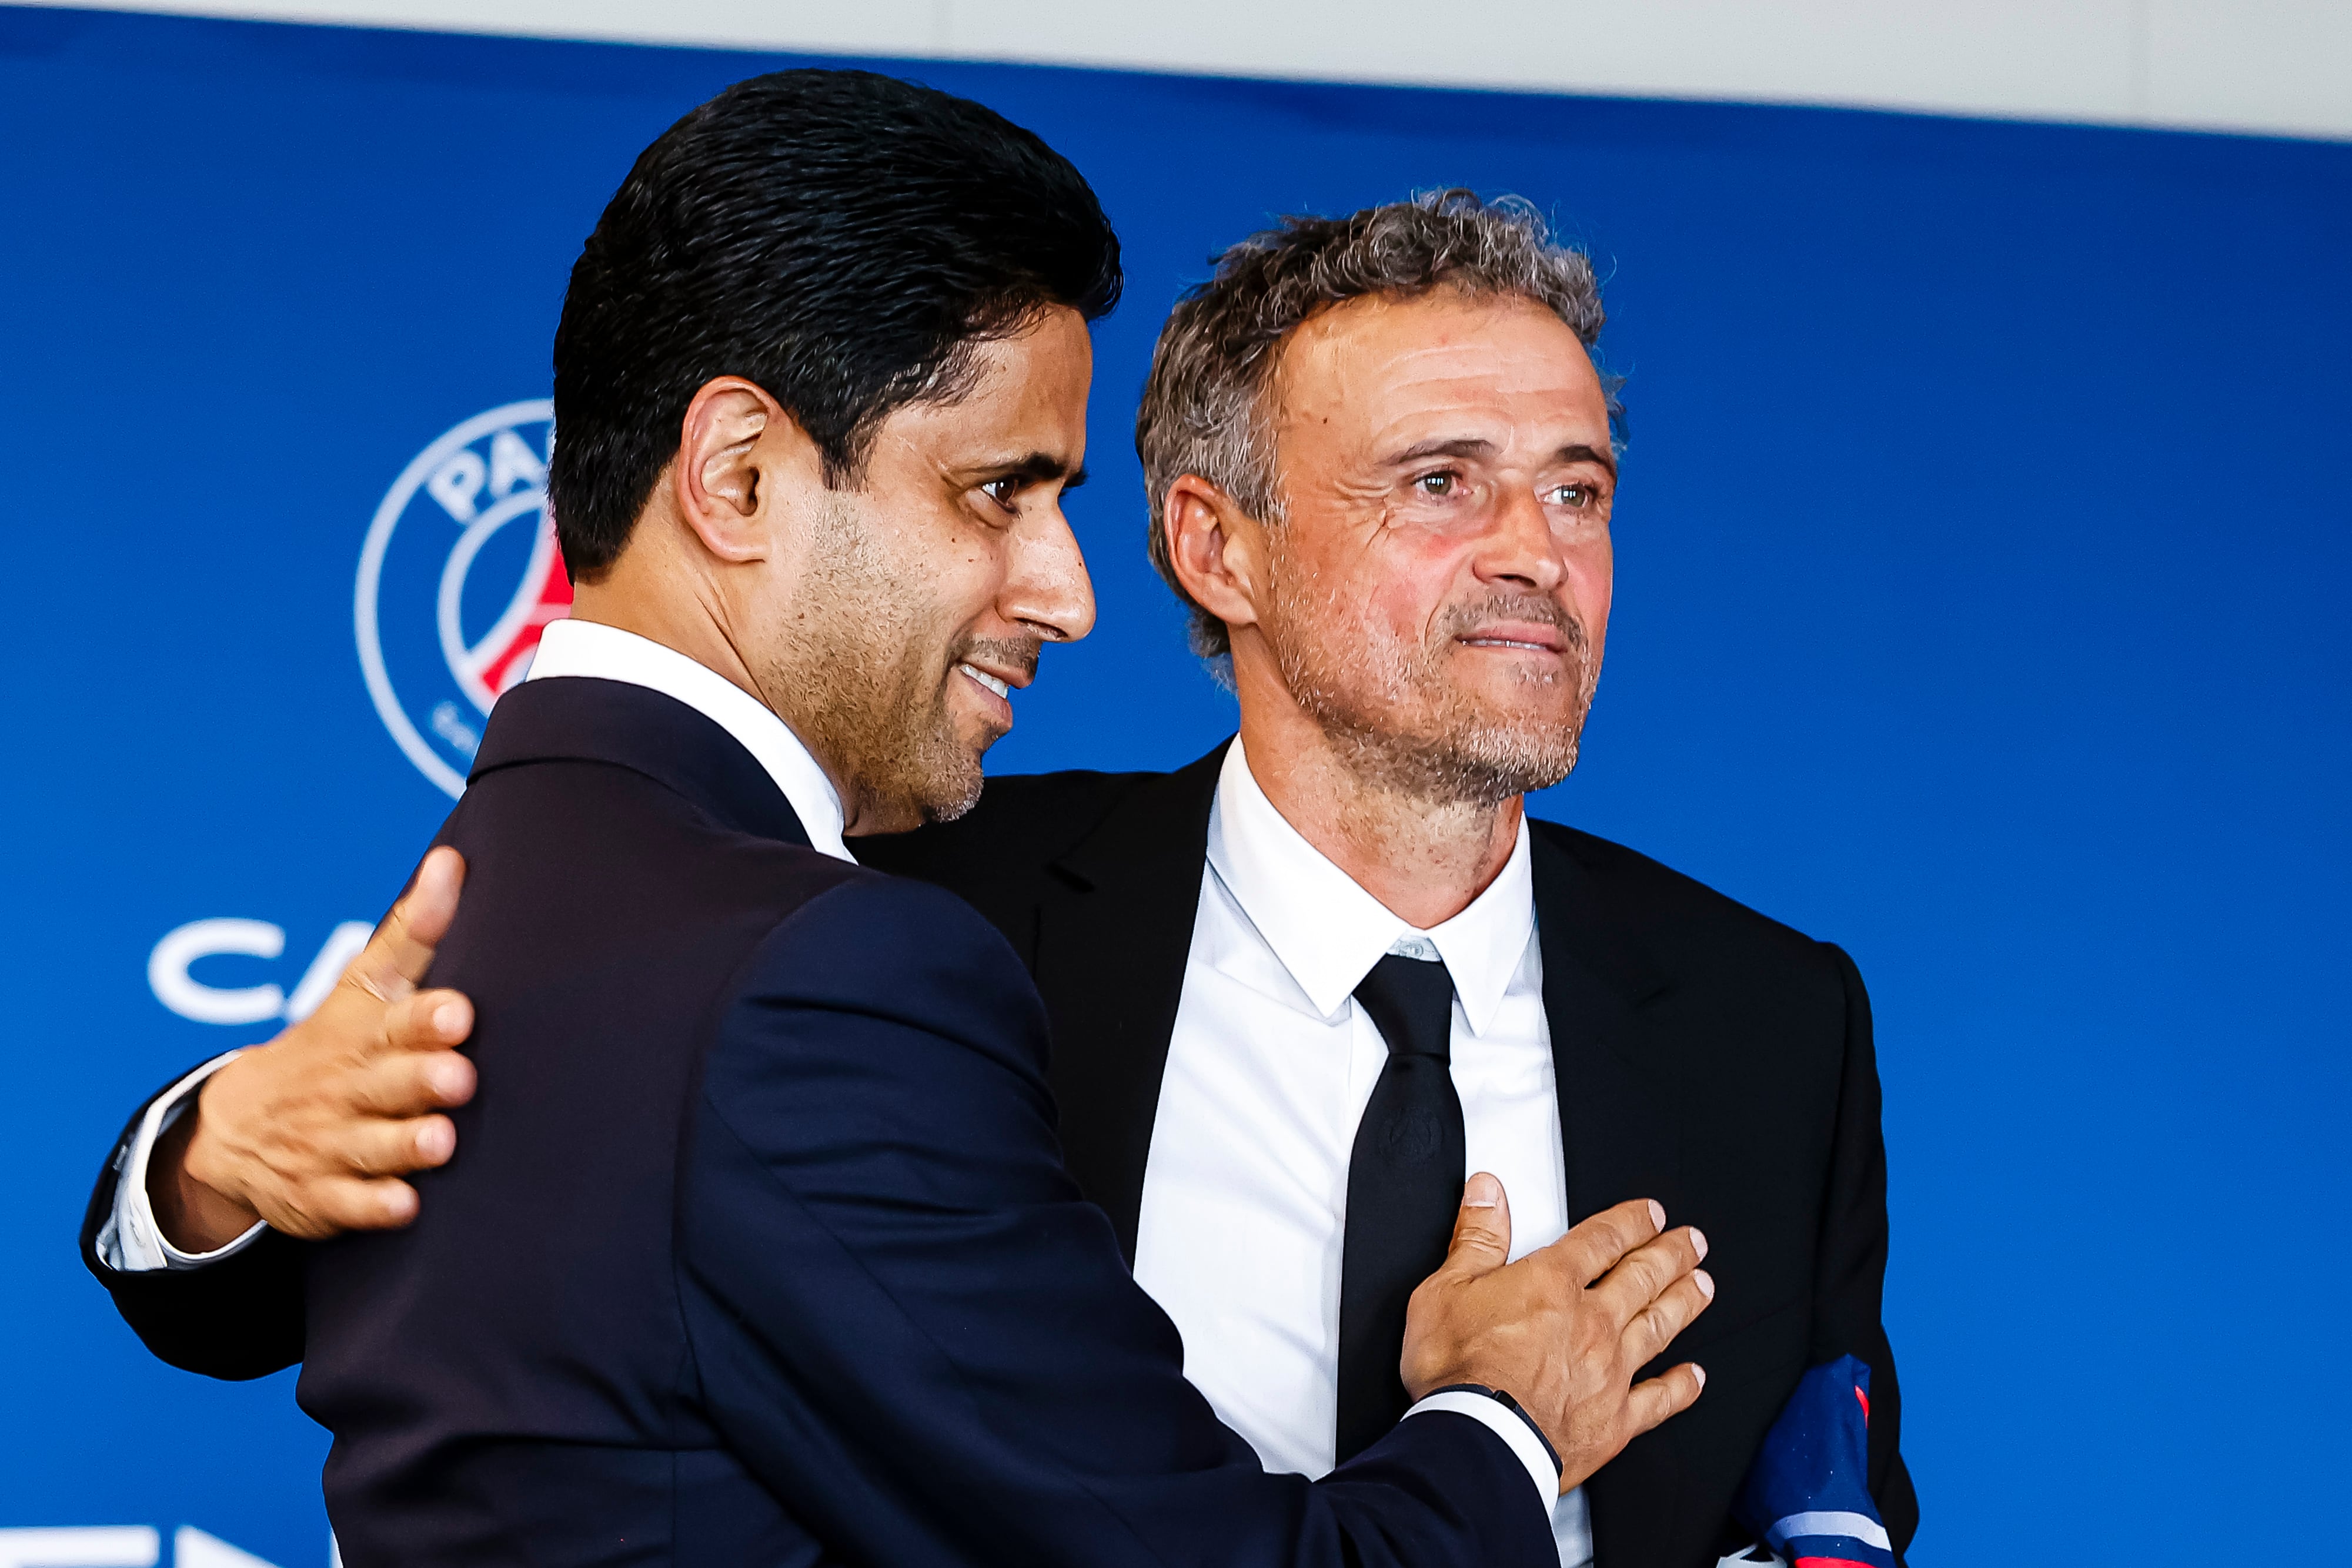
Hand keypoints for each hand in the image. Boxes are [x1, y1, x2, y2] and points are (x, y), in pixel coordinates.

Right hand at [149, 847, 477, 1247]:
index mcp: (363, 1035)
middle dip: (420, 1080)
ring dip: (405, 1144)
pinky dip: (374, 1207)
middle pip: (387, 1083)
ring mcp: (330, 1143)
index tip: (458, 1012)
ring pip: (372, 1145)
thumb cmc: (332, 1044)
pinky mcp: (322, 1196)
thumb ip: (415, 930)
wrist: (236, 1124)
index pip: (396, 1020)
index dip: (425, 1019)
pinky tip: (404, 1206)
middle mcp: (347, 1088)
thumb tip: (455, 859)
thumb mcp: (364, 986)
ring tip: (439, 1141)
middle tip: (458, 1077)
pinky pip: (349, 1205)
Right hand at [1401, 1174, 1712, 1490]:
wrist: (1476, 1442)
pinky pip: (1659, 1399)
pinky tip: (1694, 1377)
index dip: (1631, 1222)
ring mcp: (1609, 1371)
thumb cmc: (1457, 1370)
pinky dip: (1681, 1387)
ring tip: (1703, 1286)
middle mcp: (1591, 1322)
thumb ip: (1476, 1238)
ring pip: (1659, 1326)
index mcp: (1551, 1284)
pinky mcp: (1615, 1420)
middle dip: (1671, 1254)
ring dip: (1684, 1302)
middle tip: (1692, 1241)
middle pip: (1642, 1277)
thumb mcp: (1446, 1290)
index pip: (1602, 1239)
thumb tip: (1488, 1193)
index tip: (1652, 1214)